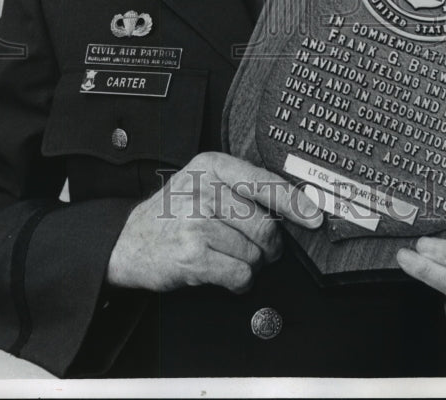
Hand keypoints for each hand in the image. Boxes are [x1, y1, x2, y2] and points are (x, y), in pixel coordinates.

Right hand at [107, 151, 321, 293]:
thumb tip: (297, 204)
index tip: (315, 217)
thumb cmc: (174, 212)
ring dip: (251, 263)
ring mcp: (197, 222)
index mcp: (212, 165)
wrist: (129, 242)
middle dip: (270, 246)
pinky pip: (240, 274)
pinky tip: (224, 272)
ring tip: (229, 256)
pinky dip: (240, 280)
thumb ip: (243, 187)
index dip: (296, 203)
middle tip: (261, 249)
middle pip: (265, 225)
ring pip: (254, 253)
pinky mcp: (192, 256)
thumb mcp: (203, 182)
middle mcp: (204, 189)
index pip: (265, 183)